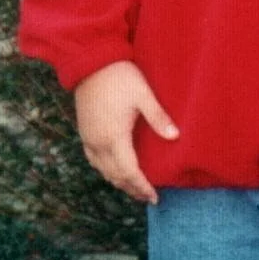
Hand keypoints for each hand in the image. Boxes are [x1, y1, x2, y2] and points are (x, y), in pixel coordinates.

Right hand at [74, 60, 178, 204]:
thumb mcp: (143, 94)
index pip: (129, 172)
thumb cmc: (120, 77)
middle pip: (115, 176)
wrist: (91, 62)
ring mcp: (88, 138)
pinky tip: (114, 170)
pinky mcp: (83, 131)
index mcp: (114, 137)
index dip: (142, 186)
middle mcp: (98, 143)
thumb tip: (175, 136)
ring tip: (134, 188)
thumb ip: (158, 117)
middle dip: (131, 188)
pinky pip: (93, 160)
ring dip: (118, 181)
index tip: (154, 197)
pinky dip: (105, 170)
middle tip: (147, 197)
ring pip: (102, 170)